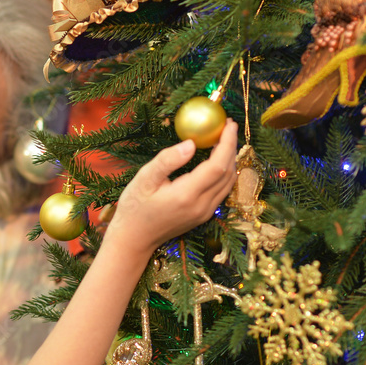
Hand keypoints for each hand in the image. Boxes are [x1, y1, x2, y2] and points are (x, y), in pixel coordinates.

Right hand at [109, 119, 238, 256]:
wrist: (134, 240)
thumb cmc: (134, 208)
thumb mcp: (143, 179)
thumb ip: (168, 160)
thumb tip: (192, 143)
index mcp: (186, 195)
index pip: (218, 165)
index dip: (227, 143)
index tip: (228, 124)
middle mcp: (201, 206)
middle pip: (228, 173)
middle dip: (231, 147)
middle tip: (227, 127)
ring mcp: (205, 213)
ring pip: (228, 183)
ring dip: (230, 160)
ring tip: (224, 140)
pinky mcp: (204, 216)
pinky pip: (222, 191)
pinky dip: (224, 172)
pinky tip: (216, 160)